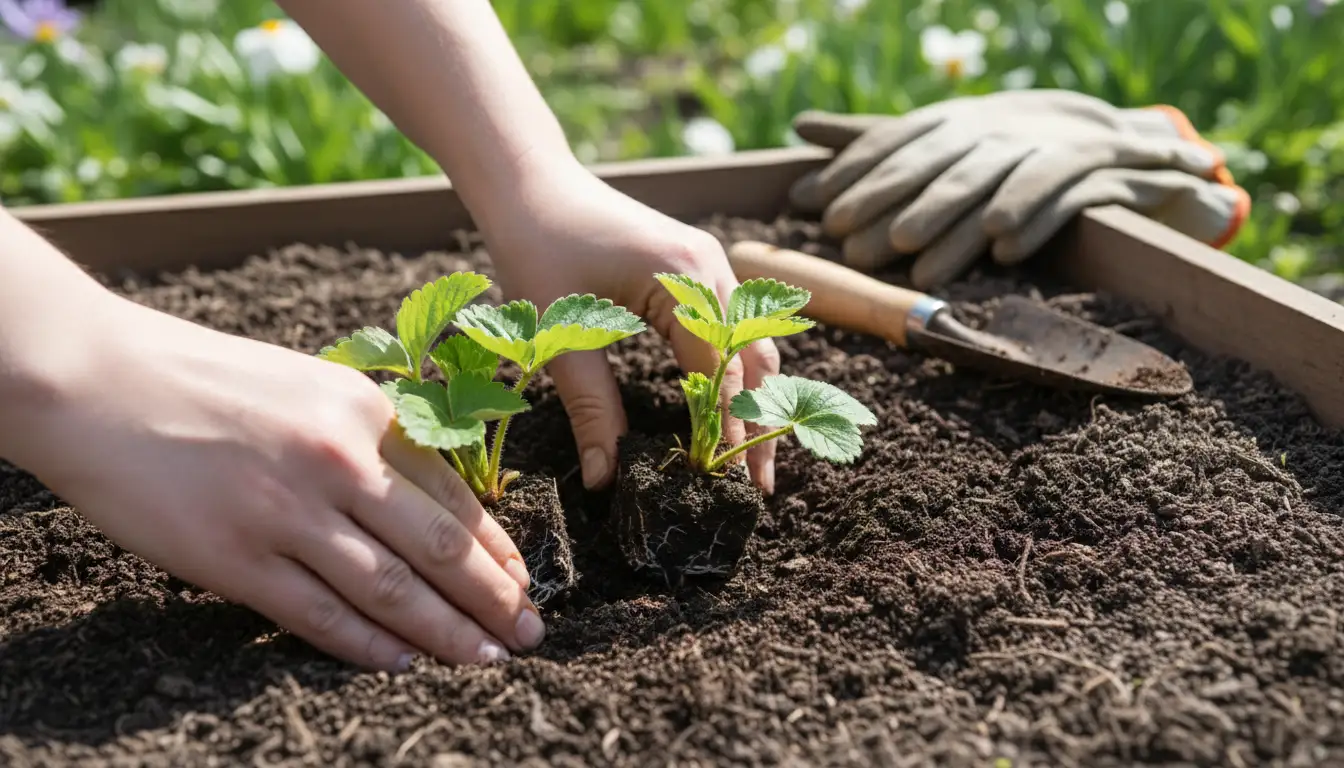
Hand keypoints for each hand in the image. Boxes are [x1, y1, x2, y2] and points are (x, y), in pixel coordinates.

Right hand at [3, 291, 542, 670]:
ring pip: (391, 590)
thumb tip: (431, 497)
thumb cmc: (206, 380)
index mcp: (365, 410)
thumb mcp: (310, 384)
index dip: (497, 548)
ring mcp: (288, 513)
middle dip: (495, 598)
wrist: (98, 379)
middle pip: (441, 548)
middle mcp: (340, 461)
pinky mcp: (236, 558)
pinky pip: (319, 615)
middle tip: (532, 633)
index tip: (525, 581)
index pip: (455, 494)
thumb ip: (370, 435)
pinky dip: (368, 646)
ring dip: (446, 633)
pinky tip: (403, 663)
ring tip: (486, 659)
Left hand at [476, 162, 781, 493]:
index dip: (726, 430)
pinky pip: (730, 325)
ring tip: (752, 453)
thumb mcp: (559, 334)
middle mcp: (711, 267)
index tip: (731, 484)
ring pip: (750, 342)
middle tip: (760, 486)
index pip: (720, 372)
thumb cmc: (537, 245)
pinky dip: (736, 368)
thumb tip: (605, 479)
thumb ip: (590, 407)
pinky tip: (730, 403)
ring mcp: (709, 263)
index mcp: (684, 278)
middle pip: (753, 359)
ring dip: (753, 396)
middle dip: (758, 421)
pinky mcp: (695, 267)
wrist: (528, 181)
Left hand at [788, 90, 1244, 287]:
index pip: (903, 138)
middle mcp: (1007, 123)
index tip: (813, 204)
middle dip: (890, 197)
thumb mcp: (949, 144)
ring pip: (994, 180)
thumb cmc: (1018, 156)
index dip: (857, 169)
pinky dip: (1034, 217)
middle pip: (940, 160)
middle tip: (847, 237)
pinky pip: (1067, 192)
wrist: (1137, 150)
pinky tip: (1003, 248)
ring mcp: (1057, 141)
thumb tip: (800, 129)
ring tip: (911, 247)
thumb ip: (878, 141)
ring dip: (951, 214)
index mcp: (967, 117)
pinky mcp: (1108, 168)